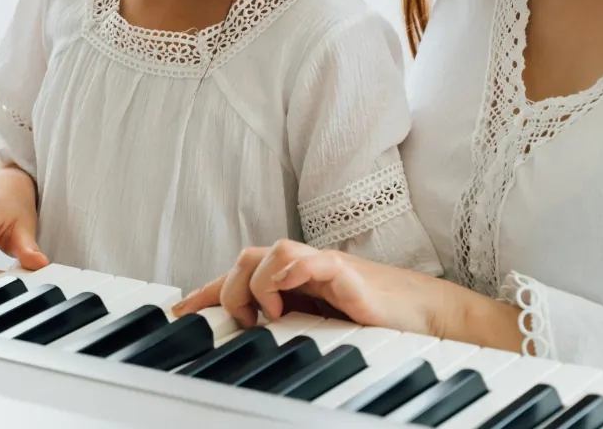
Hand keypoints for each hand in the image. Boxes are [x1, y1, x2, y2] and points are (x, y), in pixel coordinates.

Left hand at [173, 240, 459, 337]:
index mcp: (291, 287)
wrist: (429, 318)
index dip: (203, 296)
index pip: (236, 282)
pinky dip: (283, 272)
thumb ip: (289, 335)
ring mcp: (319, 266)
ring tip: (264, 315)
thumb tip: (254, 349)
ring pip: (263, 254)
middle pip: (242, 261)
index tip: (174, 317)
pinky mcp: (341, 271)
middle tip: (238, 325)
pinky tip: (285, 297)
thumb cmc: (377, 324)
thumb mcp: (323, 333)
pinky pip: (300, 257)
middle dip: (225, 291)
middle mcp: (300, 272)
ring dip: (252, 285)